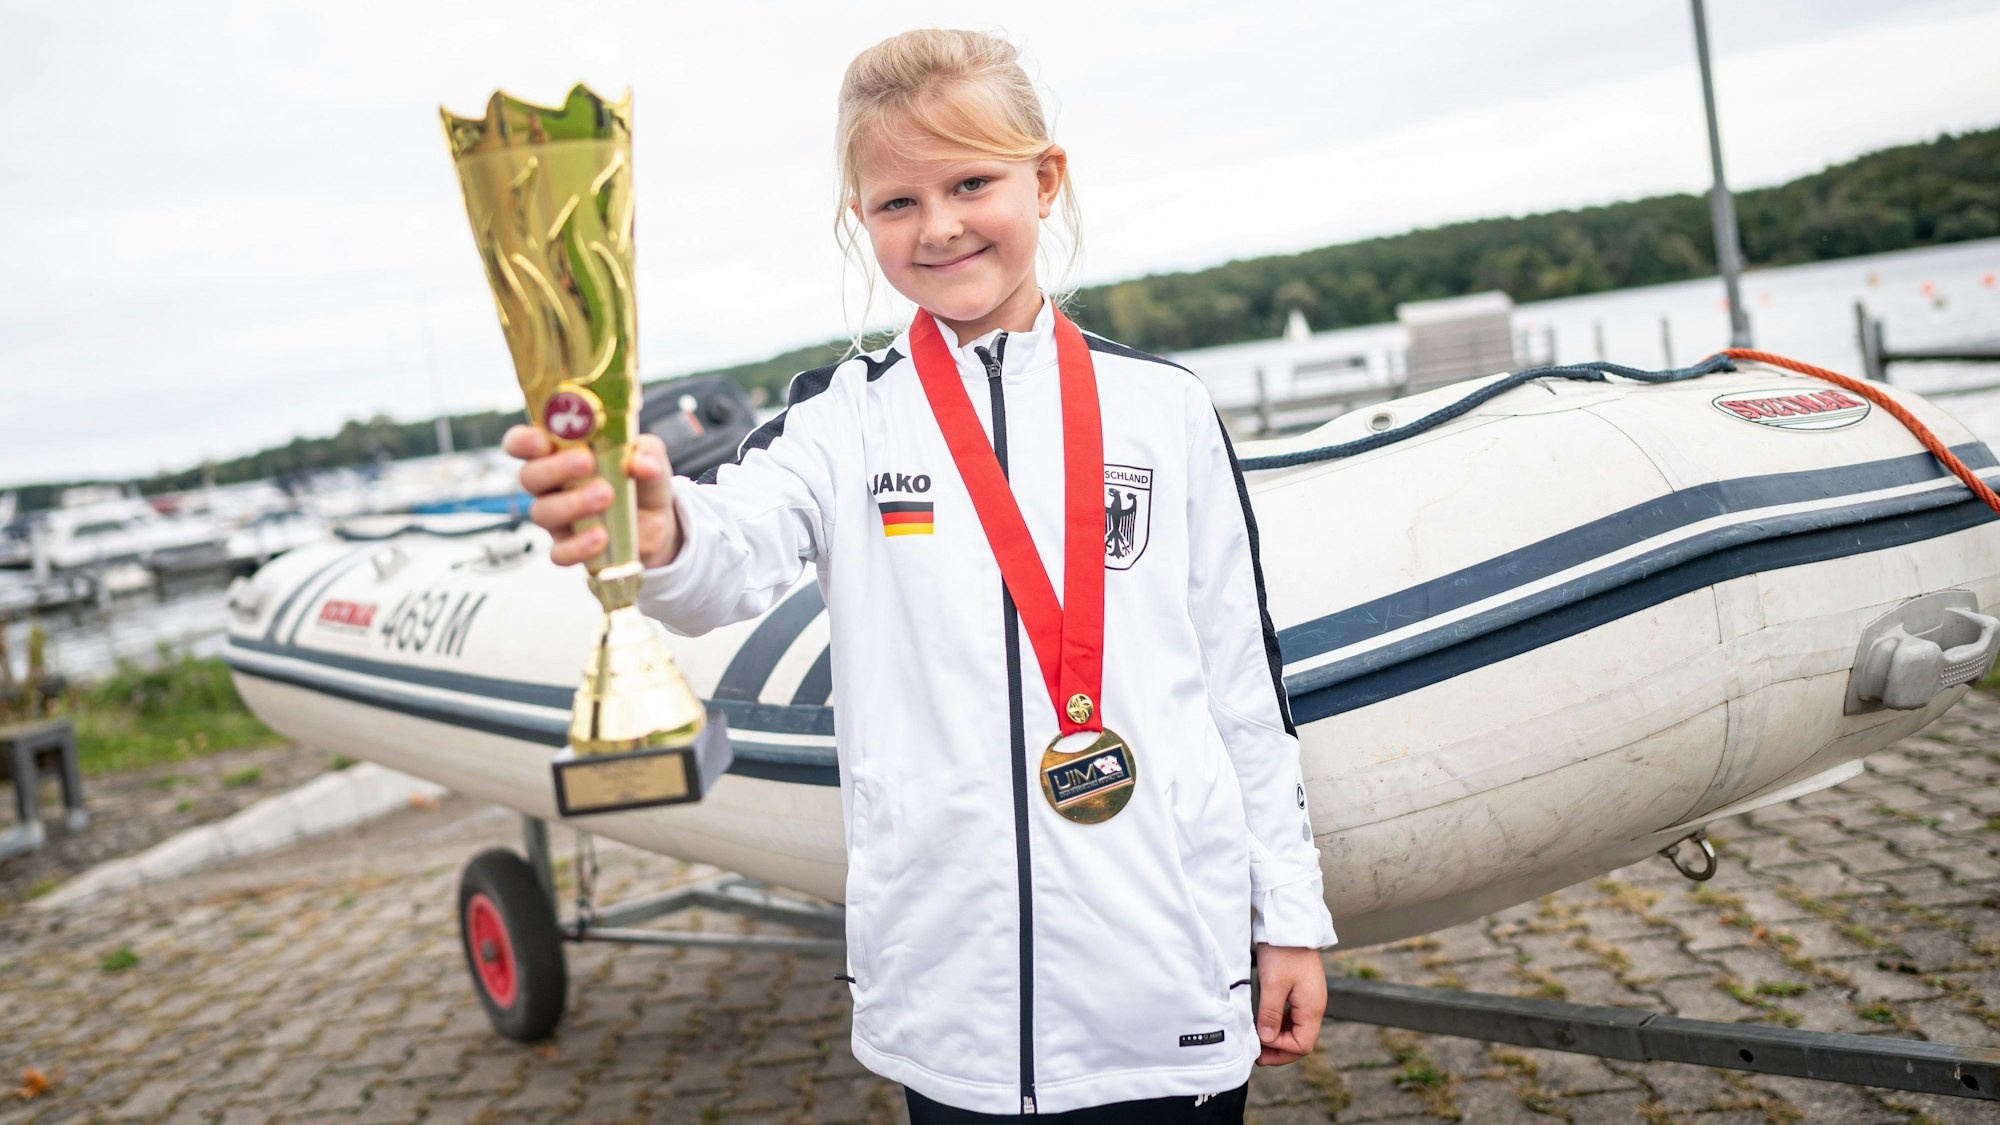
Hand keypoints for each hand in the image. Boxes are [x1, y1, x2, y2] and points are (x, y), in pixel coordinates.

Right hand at [502, 426, 682, 568]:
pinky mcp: (569, 547)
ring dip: (572, 503)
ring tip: (606, 496)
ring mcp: (557, 518)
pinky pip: (559, 552)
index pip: (522, 443)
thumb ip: (647, 453)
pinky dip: (578, 546)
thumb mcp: (650, 457)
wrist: (656, 522)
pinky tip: (601, 537)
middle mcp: (551, 484)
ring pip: (542, 512)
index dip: (523, 441)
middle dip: (554, 469)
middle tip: (586, 463)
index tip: (543, 441)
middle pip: (529, 477)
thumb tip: (642, 464)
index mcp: (560, 452)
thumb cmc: (640, 478)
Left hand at [1252, 943, 1325, 1065]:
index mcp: (1313, 1008)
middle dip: (1279, 1050)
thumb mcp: (1274, 984)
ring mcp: (1308, 999)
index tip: (1260, 1046)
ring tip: (1258, 1042)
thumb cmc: (1284, 951)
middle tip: (1257, 1054)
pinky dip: (1279, 1025)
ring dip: (1278, 1038)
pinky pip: (1292, 1017)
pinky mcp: (1300, 992)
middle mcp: (1314, 1007)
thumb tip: (1266, 1039)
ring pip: (1296, 1030)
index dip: (1281, 1050)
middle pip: (1301, 1041)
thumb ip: (1270, 1014)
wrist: (1291, 924)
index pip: (1302, 1045)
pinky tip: (1264, 1025)